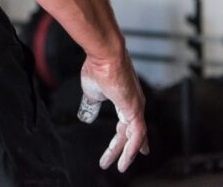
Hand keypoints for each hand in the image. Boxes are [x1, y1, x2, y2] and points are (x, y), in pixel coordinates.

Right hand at [78, 53, 148, 172]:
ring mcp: (136, 107)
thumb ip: (91, 106)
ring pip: (135, 137)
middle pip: (131, 133)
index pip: (128, 123)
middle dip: (125, 149)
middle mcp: (134, 104)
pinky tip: (124, 160)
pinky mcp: (135, 110)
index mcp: (124, 99)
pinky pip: (136, 136)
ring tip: (120, 167)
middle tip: (121, 164)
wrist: (104, 55)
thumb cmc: (98, 67)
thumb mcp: (91, 92)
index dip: (128, 137)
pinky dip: (131, 150)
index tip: (129, 149)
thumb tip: (86, 117)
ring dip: (126, 153)